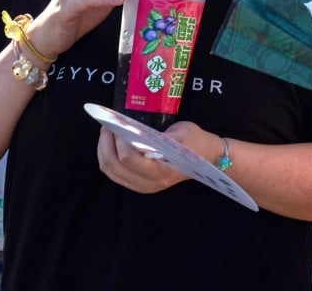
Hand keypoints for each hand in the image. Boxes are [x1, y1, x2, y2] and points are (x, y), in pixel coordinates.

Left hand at [96, 121, 218, 192]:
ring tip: (107, 132)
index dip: (119, 140)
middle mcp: (150, 183)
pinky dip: (107, 157)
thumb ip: (157, 134)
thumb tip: (131, 129)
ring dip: (103, 150)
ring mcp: (143, 186)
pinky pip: (114, 174)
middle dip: (105, 142)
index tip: (118, 123)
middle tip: (107, 125)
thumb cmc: (195, 142)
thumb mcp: (181, 132)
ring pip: (110, 171)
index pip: (129, 158)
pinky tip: (110, 144)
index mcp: (161, 170)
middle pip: (114, 166)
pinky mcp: (139, 185)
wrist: (208, 158)